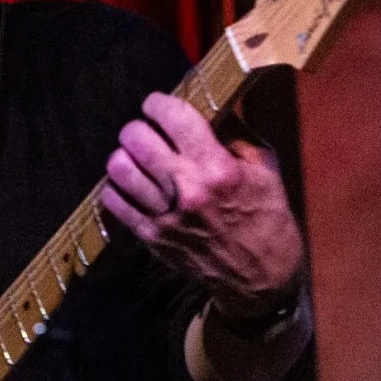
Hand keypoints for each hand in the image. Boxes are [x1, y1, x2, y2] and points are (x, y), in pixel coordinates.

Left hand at [98, 91, 305, 313]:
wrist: (261, 276)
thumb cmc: (267, 217)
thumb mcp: (264, 169)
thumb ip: (234, 134)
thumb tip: (207, 105)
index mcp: (219, 169)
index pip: (174, 118)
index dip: (158, 103)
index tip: (157, 104)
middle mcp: (188, 190)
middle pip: (137, 139)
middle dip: (138, 127)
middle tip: (147, 130)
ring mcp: (165, 215)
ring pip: (118, 168)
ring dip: (125, 155)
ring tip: (136, 156)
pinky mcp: (151, 236)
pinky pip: (114, 200)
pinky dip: (116, 185)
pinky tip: (131, 182)